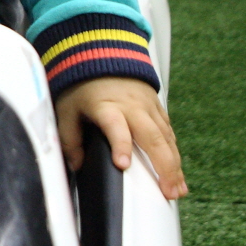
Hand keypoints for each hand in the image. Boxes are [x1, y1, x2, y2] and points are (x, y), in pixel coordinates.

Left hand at [55, 76, 186, 199]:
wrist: (105, 54)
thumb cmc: (84, 85)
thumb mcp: (67, 108)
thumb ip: (69, 138)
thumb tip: (76, 165)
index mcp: (107, 107)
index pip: (115, 127)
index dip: (120, 144)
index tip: (123, 164)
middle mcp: (132, 108)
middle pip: (152, 137)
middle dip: (163, 166)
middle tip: (168, 191)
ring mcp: (148, 108)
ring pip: (166, 138)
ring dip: (174, 165)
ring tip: (178, 190)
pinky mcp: (157, 108)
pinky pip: (169, 133)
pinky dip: (175, 154)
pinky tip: (178, 173)